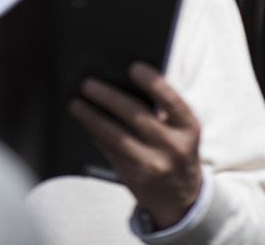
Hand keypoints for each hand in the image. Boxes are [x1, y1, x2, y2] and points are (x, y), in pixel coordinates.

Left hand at [70, 63, 202, 229]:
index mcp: (188, 128)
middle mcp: (173, 147)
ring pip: (116, 137)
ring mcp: (153, 164)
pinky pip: (111, 151)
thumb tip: (123, 83)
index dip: (153, 83)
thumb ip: (162, 109)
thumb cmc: (177, 149)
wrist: (182, 196)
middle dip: (109, 98)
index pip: (172, 101)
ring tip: (76, 103)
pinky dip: (96, 135)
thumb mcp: (181, 130)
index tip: (133, 66)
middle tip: (88, 84)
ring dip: (92, 118)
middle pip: (136, 117)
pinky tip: (85, 123)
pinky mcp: (135, 177)